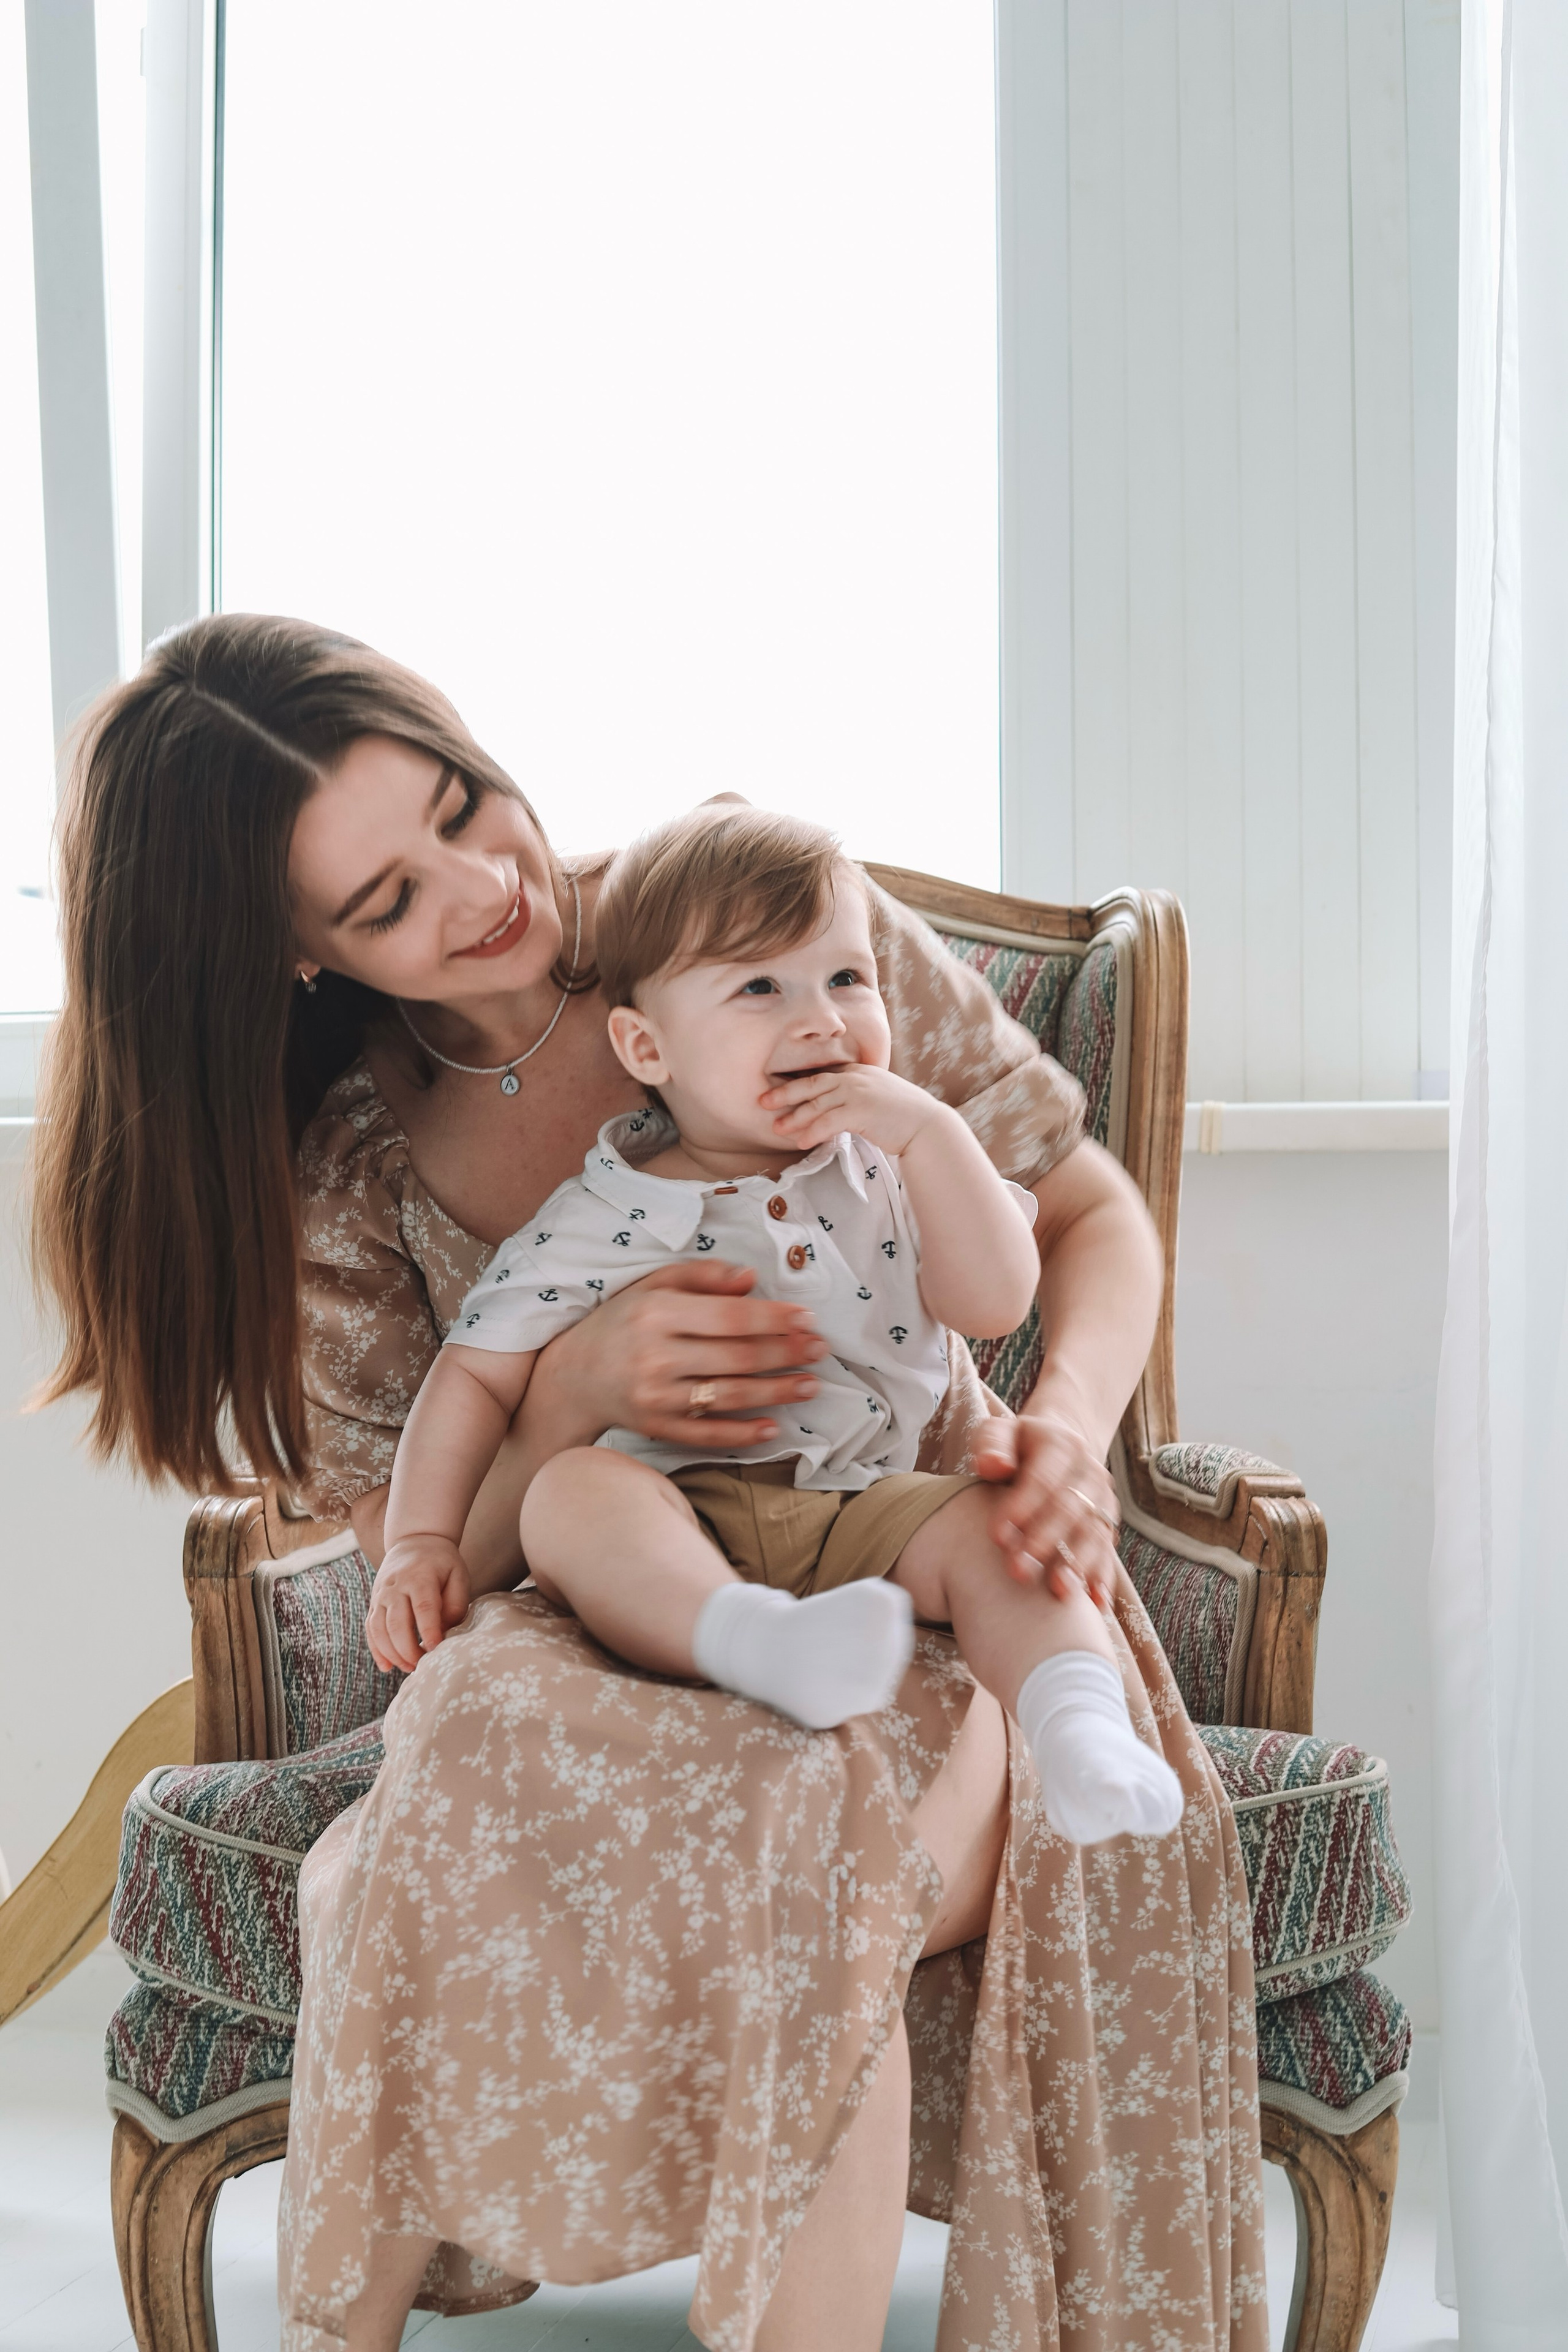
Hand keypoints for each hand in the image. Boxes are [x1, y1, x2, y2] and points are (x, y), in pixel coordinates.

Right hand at [367, 1535, 470, 1672]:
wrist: (415, 1541)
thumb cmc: (442, 1563)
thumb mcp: (458, 1575)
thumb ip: (455, 1604)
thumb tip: (444, 1633)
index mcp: (420, 1577)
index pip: (424, 1607)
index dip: (429, 1631)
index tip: (435, 1650)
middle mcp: (396, 1586)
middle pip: (397, 1623)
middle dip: (408, 1649)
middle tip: (423, 1665)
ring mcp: (381, 1594)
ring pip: (379, 1629)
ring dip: (392, 1653)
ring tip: (409, 1667)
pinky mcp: (374, 1602)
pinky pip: (370, 1629)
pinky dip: (376, 1650)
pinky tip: (387, 1667)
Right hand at [535, 1259, 827, 1451]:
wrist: (572, 1374)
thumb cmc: (621, 1322)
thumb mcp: (652, 1285)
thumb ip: (701, 1276)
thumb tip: (751, 1279)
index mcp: (657, 1312)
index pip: (730, 1317)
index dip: (774, 1319)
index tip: (807, 1319)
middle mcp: (656, 1355)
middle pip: (737, 1356)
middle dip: (786, 1353)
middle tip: (820, 1349)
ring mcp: (655, 1396)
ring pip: (729, 1395)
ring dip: (777, 1392)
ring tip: (811, 1385)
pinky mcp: (654, 1426)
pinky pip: (706, 1434)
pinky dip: (742, 1433)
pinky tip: (772, 1427)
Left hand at [759, 1062, 942, 1156]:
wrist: (927, 1126)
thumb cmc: (903, 1117)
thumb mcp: (877, 1097)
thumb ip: (856, 1097)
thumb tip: (837, 1109)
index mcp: (857, 1072)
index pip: (821, 1074)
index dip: (797, 1082)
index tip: (777, 1088)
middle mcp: (855, 1077)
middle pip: (811, 1083)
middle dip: (784, 1093)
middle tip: (763, 1101)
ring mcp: (858, 1092)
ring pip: (816, 1104)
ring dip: (794, 1117)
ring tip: (777, 1128)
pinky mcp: (861, 1111)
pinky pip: (828, 1121)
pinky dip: (812, 1131)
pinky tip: (800, 1142)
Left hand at [971, 1411, 1119, 1607]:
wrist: (1055, 1445)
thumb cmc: (1015, 1445)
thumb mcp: (998, 1432)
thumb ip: (992, 1444)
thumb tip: (994, 1465)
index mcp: (1061, 1444)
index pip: (1042, 1478)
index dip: (1021, 1506)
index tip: (996, 1536)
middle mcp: (1089, 1471)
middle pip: (1070, 1509)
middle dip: (1044, 1542)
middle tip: (1017, 1571)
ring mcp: (1102, 1498)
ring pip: (1094, 1532)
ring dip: (1076, 1563)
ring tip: (1058, 1591)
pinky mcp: (1107, 1522)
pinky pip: (1108, 1550)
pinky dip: (1102, 1576)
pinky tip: (1095, 1602)